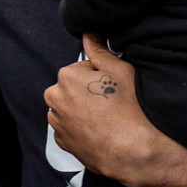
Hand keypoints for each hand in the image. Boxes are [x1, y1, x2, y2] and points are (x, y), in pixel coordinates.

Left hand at [44, 35, 186, 186]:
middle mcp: (55, 99)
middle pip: (72, 87)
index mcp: (66, 76)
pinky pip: (69, 127)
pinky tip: (99, 130)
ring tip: (106, 118)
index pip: (82, 68)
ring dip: (82, 109)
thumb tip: (88, 35)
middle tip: (110, 101)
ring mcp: (57, 122)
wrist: (131, 151)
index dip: (99, 75)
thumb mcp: (119, 70)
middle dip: (87, 91)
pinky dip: (80, 127)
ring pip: (69, 107)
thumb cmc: (129, 110)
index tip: (111, 86)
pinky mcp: (62, 142)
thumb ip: (99, 50)